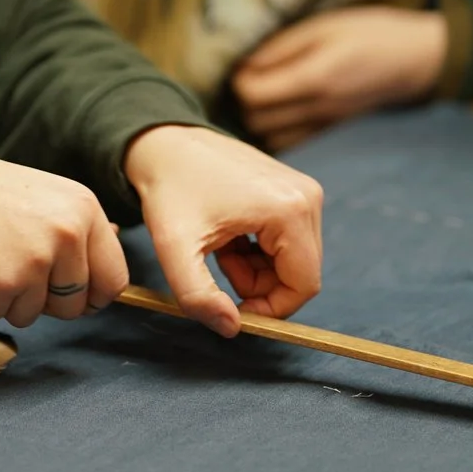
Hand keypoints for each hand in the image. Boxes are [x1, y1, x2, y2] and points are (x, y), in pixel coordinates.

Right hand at [0, 146, 127, 327]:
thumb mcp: (42, 196)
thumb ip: (73, 231)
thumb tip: (102, 272)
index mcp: (83, 209)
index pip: (114, 277)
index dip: (92, 295)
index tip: (74, 297)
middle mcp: (67, 234)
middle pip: (74, 305)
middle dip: (44, 301)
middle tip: (12, 268)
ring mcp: (36, 261)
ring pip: (33, 314)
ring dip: (7, 300)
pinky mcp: (3, 285)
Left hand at [123, 124, 322, 336]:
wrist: (164, 142)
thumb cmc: (169, 189)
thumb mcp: (175, 249)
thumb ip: (199, 296)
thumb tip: (232, 328)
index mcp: (290, 211)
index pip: (303, 286)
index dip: (271, 309)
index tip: (233, 307)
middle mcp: (308, 197)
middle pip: (301, 273)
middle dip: (260, 285)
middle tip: (219, 269)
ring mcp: (304, 190)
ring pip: (294, 259)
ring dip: (257, 269)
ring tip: (220, 249)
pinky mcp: (293, 189)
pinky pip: (289, 239)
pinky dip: (259, 250)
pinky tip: (229, 235)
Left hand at [230, 7, 447, 151]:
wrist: (413, 59)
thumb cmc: (369, 33)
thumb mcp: (322, 27)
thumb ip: (281, 48)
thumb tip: (243, 64)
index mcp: (314, 79)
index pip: (253, 95)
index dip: (239, 80)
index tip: (244, 62)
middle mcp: (316, 109)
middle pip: (256, 120)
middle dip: (245, 99)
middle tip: (251, 75)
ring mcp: (324, 125)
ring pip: (270, 137)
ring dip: (259, 116)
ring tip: (265, 90)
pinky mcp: (329, 131)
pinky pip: (290, 141)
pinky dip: (276, 127)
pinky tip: (280, 106)